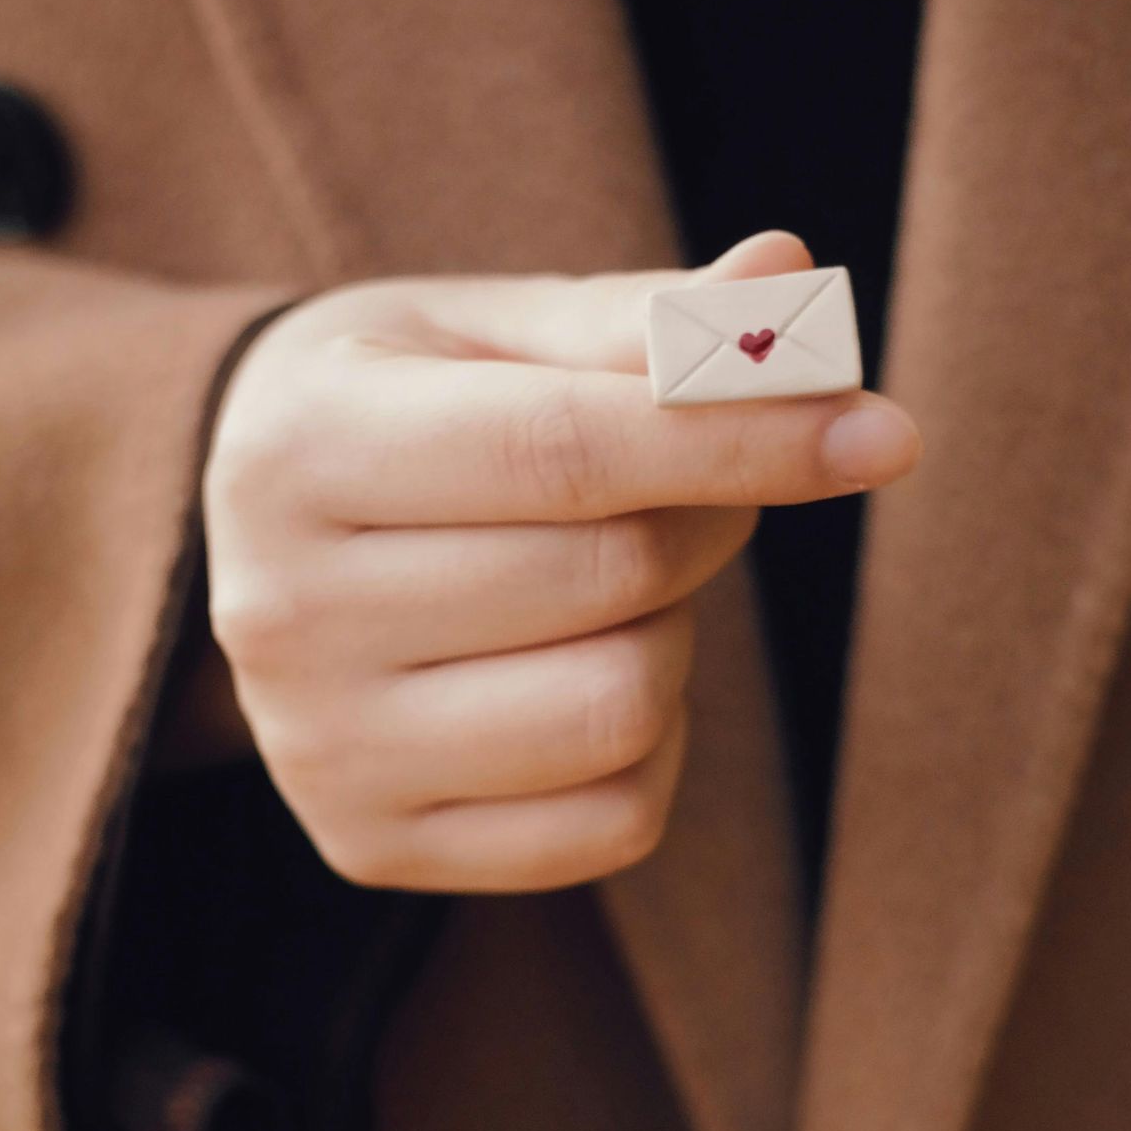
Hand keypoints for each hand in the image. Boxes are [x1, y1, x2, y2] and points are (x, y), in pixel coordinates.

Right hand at [197, 229, 920, 890]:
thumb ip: (641, 320)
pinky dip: (650, 750)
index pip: (565, 451)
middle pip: (610, 580)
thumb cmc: (405, 406)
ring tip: (608, 592)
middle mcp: (282, 612)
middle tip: (690, 490)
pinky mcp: (374, 845)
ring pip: (619, 711)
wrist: (249, 543)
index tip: (881, 432)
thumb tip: (788, 284)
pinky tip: (581, 681)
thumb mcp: (491, 331)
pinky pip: (613, 823)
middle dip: (704, 522)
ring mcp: (321, 750)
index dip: (743, 438)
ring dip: (670, 641)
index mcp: (301, 449)